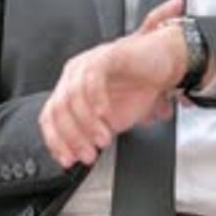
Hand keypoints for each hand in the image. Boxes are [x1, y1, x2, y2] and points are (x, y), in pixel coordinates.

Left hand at [38, 0, 187, 168]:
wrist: (165, 62)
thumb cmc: (139, 87)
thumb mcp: (111, 118)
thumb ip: (92, 133)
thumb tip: (78, 155)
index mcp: (70, 89)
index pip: (49, 117)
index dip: (56, 141)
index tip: (68, 160)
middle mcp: (74, 75)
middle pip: (58, 108)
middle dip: (72, 138)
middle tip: (89, 154)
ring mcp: (88, 63)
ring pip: (73, 96)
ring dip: (87, 124)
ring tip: (103, 139)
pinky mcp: (106, 55)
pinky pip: (93, 78)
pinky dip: (96, 100)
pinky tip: (105, 115)